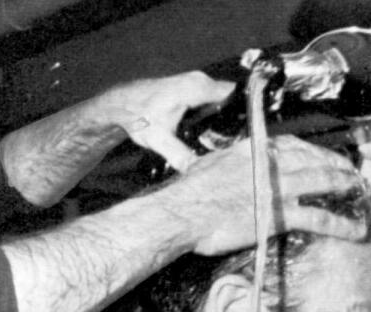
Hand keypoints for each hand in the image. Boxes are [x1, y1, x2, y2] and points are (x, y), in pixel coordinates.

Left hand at [102, 71, 235, 172]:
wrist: (121, 103)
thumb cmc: (139, 116)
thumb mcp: (159, 140)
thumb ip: (179, 155)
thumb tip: (196, 172)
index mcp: (197, 88)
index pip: (234, 96)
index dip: (244, 113)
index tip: (249, 132)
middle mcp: (200, 80)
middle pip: (231, 99)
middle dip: (236, 119)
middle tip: (239, 142)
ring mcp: (197, 81)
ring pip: (223, 98)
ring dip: (227, 116)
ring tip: (229, 138)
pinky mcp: (193, 86)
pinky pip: (214, 97)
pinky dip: (216, 112)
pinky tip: (213, 130)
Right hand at [151, 135, 368, 255]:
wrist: (184, 213)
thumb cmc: (190, 192)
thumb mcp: (211, 164)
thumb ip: (231, 162)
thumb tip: (234, 166)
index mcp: (254, 149)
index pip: (293, 144)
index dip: (313, 150)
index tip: (322, 156)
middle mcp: (271, 163)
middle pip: (314, 159)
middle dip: (337, 165)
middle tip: (351, 172)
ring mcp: (277, 188)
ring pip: (323, 182)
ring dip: (345, 186)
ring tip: (360, 192)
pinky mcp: (279, 214)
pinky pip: (318, 217)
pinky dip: (341, 223)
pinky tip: (356, 229)